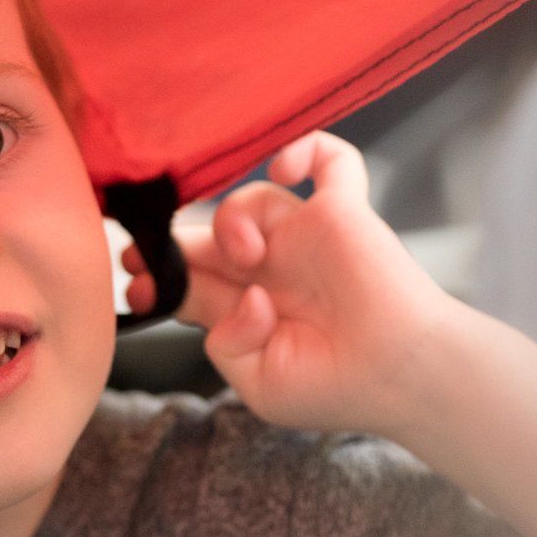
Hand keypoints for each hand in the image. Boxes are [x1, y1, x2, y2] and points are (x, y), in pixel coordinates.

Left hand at [121, 131, 455, 435]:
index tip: (135, 285)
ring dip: (230, 219)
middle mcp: (269, 267)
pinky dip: (308, 148)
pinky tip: (289, 167)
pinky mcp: (342, 212)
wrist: (402, 377)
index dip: (156, 275)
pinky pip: (329, 159)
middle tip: (140, 252)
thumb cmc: (336, 388)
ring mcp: (303, 237)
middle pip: (203, 237)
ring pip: (246, 198)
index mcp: (244, 308)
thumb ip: (225, 343)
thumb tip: (242, 298)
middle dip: (166, 241)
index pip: (186, 280)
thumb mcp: (259, 384)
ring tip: (247, 257)